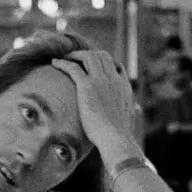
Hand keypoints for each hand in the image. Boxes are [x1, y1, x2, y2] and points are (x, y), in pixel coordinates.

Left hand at [51, 50, 140, 166]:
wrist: (115, 138)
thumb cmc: (120, 134)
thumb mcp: (130, 118)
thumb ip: (133, 111)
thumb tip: (137, 108)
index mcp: (124, 87)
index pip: (117, 66)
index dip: (105, 63)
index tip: (93, 66)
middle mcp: (113, 79)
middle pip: (102, 56)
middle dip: (89, 54)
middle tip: (77, 59)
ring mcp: (101, 81)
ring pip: (88, 57)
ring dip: (75, 55)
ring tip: (65, 58)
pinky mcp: (87, 86)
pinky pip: (73, 68)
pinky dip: (63, 63)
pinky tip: (54, 63)